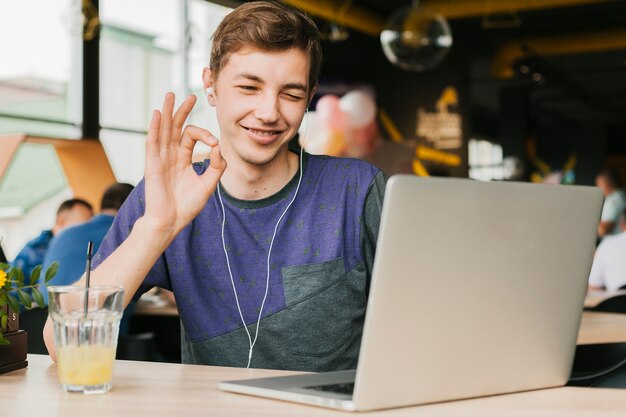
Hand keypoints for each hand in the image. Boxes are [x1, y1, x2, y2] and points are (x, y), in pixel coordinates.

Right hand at [143, 92, 225, 237]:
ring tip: (170, 95)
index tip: (215, 143)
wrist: (171, 221)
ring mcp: (160, 158)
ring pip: (164, 130)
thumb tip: (219, 147)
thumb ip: (217, 166)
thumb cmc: (187, 206)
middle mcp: (170, 155)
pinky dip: (155, 127)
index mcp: (183, 159)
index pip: (192, 137)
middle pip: (176, 127)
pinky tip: (158, 113)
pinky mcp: (152, 164)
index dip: (205, 135)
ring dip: (167, 112)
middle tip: (191, 96)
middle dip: (182, 111)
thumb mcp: (208, 184)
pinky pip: (153, 142)